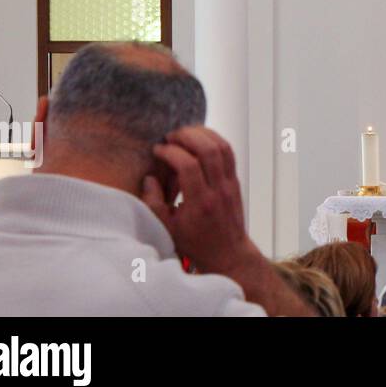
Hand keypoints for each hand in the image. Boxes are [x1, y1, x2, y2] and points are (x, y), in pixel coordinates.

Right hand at [143, 126, 253, 275]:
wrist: (228, 252)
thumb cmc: (195, 243)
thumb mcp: (167, 229)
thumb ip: (154, 204)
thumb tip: (150, 177)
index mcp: (200, 203)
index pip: (188, 166)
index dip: (171, 152)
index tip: (157, 150)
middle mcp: (218, 190)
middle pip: (209, 150)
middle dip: (187, 136)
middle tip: (170, 136)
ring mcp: (230, 183)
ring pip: (222, 146)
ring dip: (202, 133)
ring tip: (183, 134)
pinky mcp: (236, 180)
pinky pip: (229, 152)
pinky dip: (214, 140)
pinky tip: (199, 140)